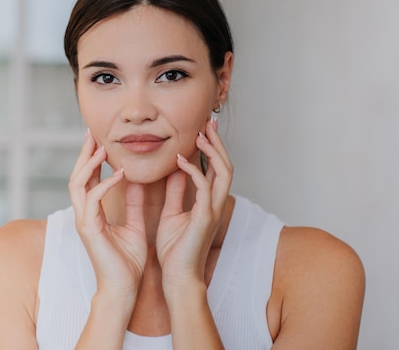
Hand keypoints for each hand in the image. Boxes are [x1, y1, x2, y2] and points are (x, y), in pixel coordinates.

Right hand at [68, 131, 147, 299]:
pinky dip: (105, 184)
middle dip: (84, 154)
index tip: (100, 141)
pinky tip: (120, 174)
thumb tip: (139, 183)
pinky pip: (93, 200)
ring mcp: (84, 221)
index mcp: (92, 213)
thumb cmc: (127, 262)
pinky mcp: (89, 229)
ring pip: (77, 184)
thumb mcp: (135, 225)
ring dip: (89, 164)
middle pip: (76, 176)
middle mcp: (84, 214)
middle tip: (92, 134)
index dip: (92, 160)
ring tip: (102, 148)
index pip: (88, 180)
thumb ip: (134, 204)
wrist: (124, 288)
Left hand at [156, 119, 233, 290]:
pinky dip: (194, 171)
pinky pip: (205, 188)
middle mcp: (215, 203)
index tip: (203, 129)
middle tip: (209, 122)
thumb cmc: (175, 249)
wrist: (176, 276)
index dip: (212, 148)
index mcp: (208, 202)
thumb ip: (176, 192)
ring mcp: (213, 210)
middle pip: (226, 165)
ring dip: (213, 151)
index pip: (216, 169)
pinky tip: (180, 161)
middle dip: (218, 142)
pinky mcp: (205, 218)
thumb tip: (173, 171)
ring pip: (224, 172)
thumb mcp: (172, 213)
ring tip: (199, 134)